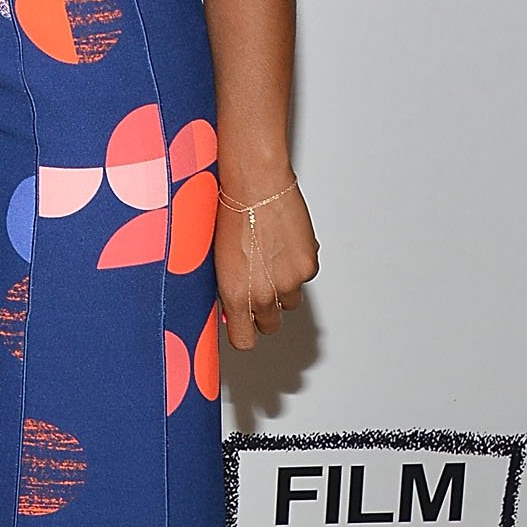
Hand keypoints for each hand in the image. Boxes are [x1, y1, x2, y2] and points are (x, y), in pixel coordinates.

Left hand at [215, 179, 317, 349]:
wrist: (255, 185)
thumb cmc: (229, 214)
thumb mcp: (217, 259)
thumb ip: (227, 288)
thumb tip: (230, 307)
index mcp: (235, 295)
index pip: (244, 340)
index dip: (244, 332)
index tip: (242, 324)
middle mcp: (263, 294)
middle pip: (270, 326)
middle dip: (264, 312)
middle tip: (257, 289)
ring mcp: (289, 281)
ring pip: (290, 300)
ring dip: (282, 287)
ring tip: (268, 259)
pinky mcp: (308, 265)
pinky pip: (304, 276)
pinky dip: (297, 265)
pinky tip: (282, 244)